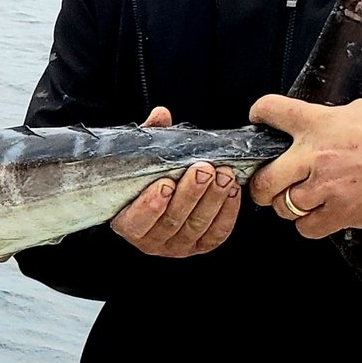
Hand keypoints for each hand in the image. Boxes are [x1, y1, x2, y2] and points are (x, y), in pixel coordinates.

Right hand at [107, 106, 241, 257]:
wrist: (162, 199)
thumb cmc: (148, 179)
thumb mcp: (143, 158)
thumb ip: (149, 138)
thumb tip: (161, 115)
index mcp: (129, 223)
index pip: (138, 222)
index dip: (150, 205)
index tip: (165, 184)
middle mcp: (152, 241)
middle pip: (173, 221)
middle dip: (191, 194)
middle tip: (203, 169)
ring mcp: (178, 247)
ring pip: (197, 226)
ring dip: (213, 199)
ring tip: (223, 174)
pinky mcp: (201, 246)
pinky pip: (217, 233)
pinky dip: (228, 211)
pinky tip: (232, 190)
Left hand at [247, 88, 361, 239]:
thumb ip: (350, 106)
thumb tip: (348, 106)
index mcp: (321, 123)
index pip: (270, 111)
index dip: (260, 115)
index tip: (260, 122)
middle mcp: (316, 155)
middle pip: (263, 178)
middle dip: (261, 185)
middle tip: (269, 185)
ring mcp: (327, 187)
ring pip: (283, 207)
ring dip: (288, 206)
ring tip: (301, 201)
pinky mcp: (342, 213)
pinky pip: (307, 228)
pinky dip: (310, 225)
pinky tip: (321, 217)